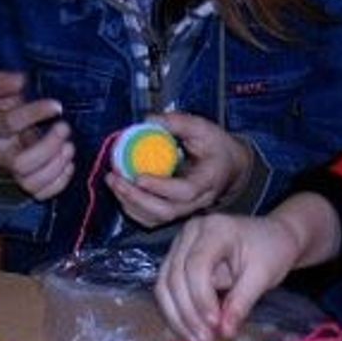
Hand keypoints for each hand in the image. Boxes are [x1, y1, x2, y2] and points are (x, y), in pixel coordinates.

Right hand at [0, 71, 73, 199]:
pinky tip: (69, 164)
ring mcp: (13, 173)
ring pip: (31, 182)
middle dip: (48, 147)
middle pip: (21, 162)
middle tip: (65, 128)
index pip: (10, 123)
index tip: (57, 106)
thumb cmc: (0, 112)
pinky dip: (59, 182)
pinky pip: (42, 194)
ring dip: (56, 166)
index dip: (34, 114)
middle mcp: (1, 154)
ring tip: (70, 147)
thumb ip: (4, 82)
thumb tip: (21, 78)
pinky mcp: (27, 186)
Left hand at [107, 112, 251, 227]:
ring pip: (157, 219)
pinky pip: (151, 219)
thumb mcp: (203, 128)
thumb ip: (178, 122)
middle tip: (116, 178)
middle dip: (137, 197)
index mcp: (209, 179)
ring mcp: (186, 209)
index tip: (139, 176)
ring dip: (130, 203)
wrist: (229, 167)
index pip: (187, 191)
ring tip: (113, 182)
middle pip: (167, 211)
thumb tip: (148, 120)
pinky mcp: (175, 212)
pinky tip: (120, 191)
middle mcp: (199, 200)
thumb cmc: (216, 147)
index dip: (161, 187)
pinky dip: (132, 209)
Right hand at [155, 207, 308, 340]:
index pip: (197, 265)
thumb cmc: (271, 251)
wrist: (274, 237)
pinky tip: (191, 332)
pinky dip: (178, 313)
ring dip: (178, 318)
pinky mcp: (177, 261)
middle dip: (188, 313)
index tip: (215, 324)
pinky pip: (168, 290)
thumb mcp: (264, 275)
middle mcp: (190, 233)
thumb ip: (243, 301)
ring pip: (164, 286)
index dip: (202, 297)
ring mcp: (180, 245)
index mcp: (215, 228)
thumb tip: (224, 332)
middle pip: (174, 277)